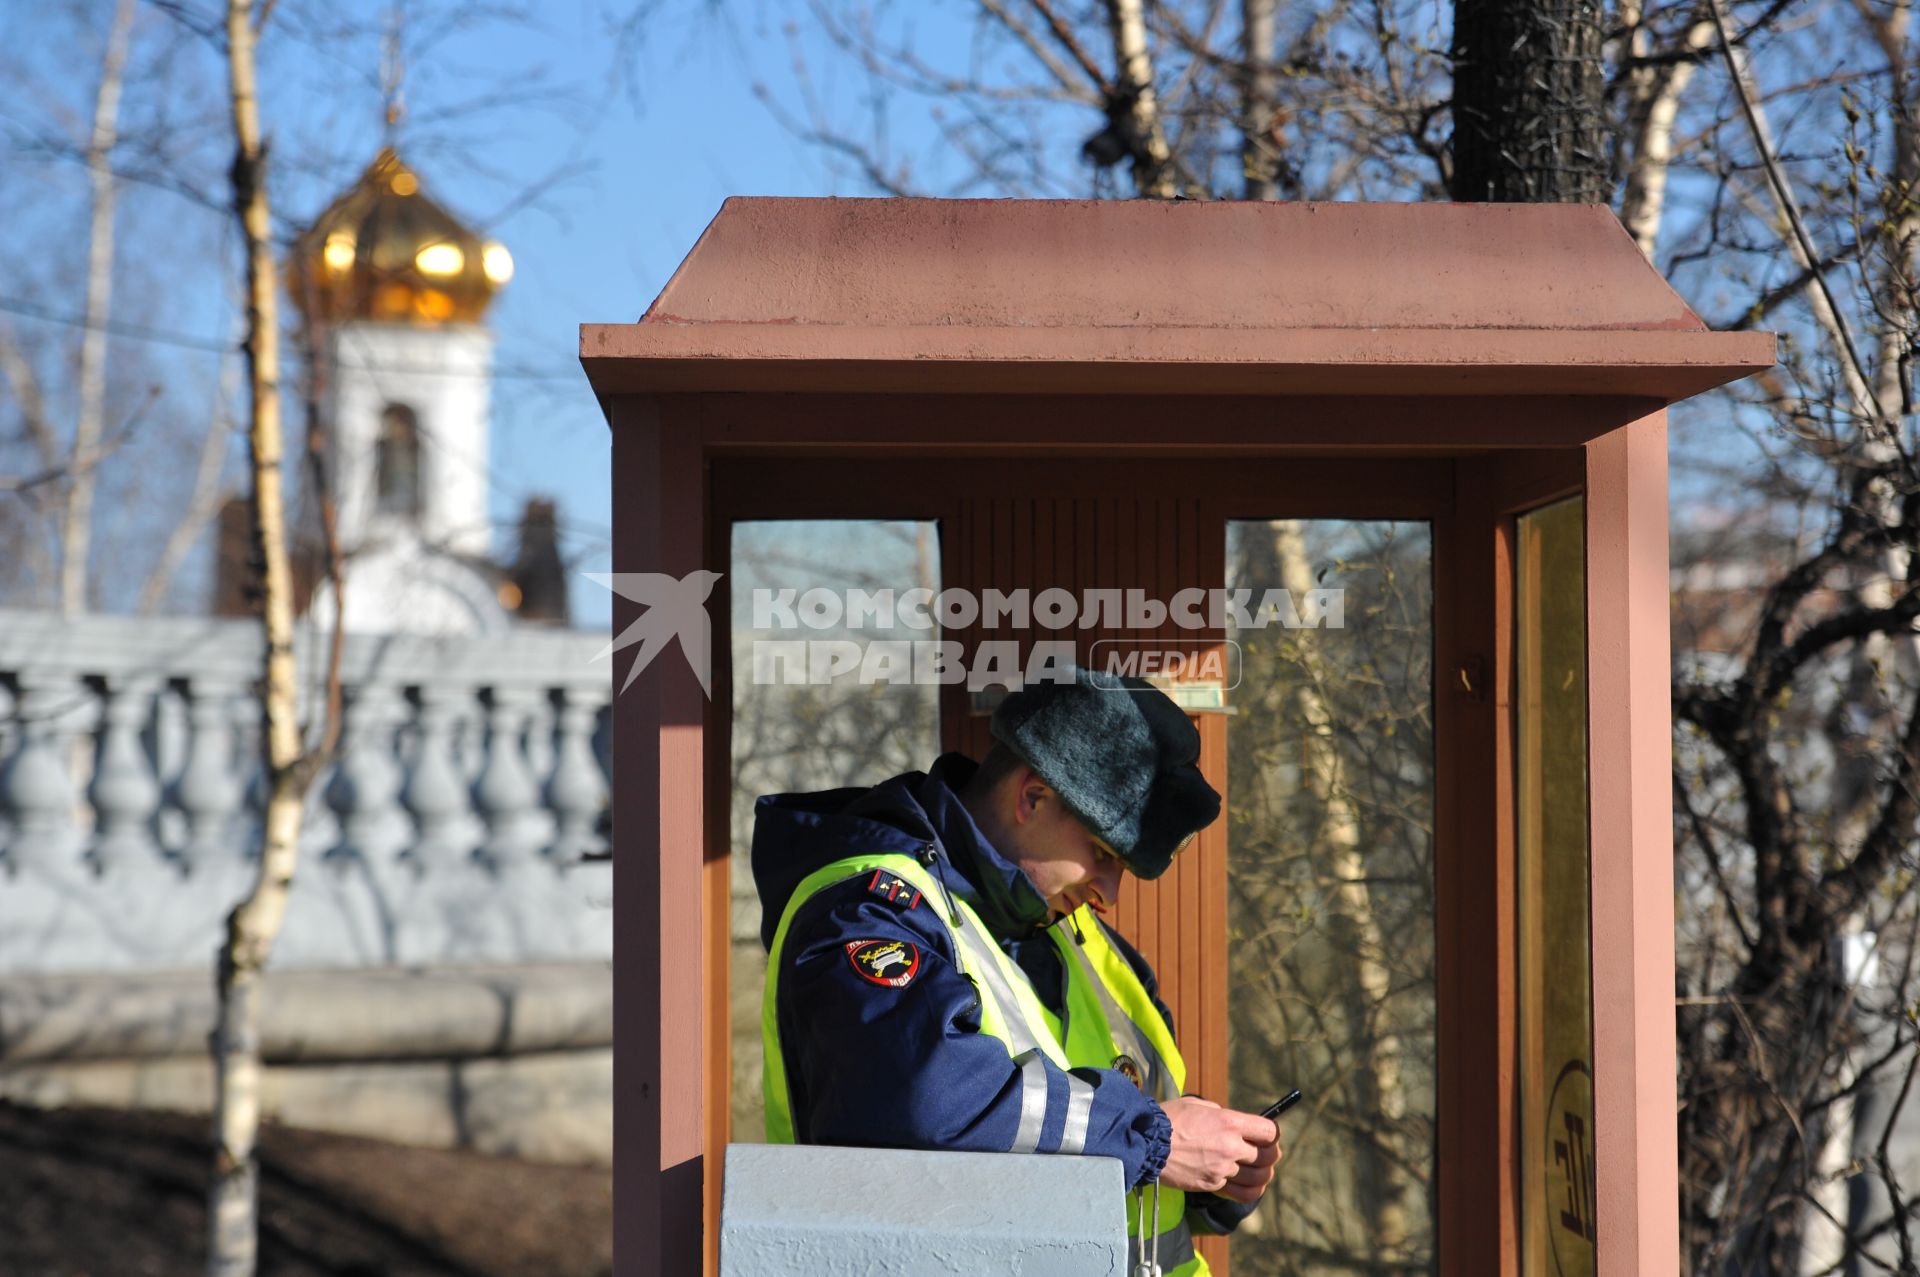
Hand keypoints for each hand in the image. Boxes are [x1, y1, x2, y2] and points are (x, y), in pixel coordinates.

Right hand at [1158, 1096, 1282, 1202]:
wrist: (1146, 1143)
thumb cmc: (1169, 1119)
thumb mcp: (1198, 1106)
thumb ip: (1221, 1115)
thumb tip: (1234, 1124)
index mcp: (1230, 1122)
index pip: (1269, 1132)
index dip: (1272, 1134)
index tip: (1268, 1136)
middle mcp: (1230, 1147)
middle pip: (1268, 1156)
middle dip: (1271, 1155)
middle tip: (1267, 1155)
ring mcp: (1222, 1169)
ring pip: (1258, 1179)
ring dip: (1262, 1175)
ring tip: (1258, 1172)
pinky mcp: (1212, 1185)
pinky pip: (1239, 1192)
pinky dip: (1247, 1191)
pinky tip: (1246, 1187)